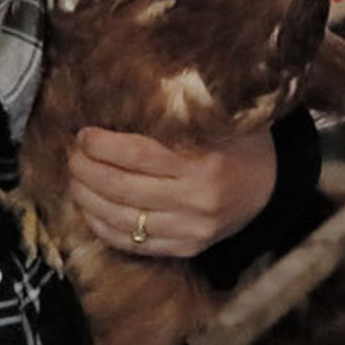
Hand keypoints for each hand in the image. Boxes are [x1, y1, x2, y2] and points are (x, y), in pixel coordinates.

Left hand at [69, 128, 276, 258]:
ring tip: (75, 180)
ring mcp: (191, 229)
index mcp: (204, 163)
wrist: (272, 185)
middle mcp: (197, 200)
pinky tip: (89, 209)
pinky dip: (102, 227)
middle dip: (85, 170)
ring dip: (86, 199)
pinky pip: (132, 244)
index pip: (136, 155)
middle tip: (72, 155)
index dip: (100, 145)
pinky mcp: (187, 248)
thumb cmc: (239, 143)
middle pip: (121, 188)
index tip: (83, 135)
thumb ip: (177, 112)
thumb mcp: (218, 119)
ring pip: (120, 219)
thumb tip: (118, 96)